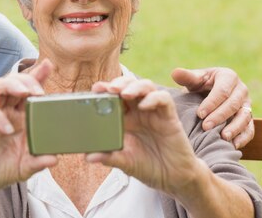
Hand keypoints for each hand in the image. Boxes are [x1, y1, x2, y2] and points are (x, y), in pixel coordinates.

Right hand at [0, 60, 57, 205]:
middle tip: (39, 90)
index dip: (38, 76)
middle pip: (13, 82)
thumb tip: (55, 158)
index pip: (28, 91)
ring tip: (24, 93)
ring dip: (11, 85)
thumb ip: (38, 162)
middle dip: (27, 79)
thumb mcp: (23, 168)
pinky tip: (7, 129)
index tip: (48, 65)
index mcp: (18, 117)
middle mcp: (4, 111)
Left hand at [89, 77, 204, 195]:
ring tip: (124, 94)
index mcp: (125, 118)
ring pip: (146, 86)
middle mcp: (138, 111)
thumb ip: (109, 158)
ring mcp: (154, 112)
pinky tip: (144, 106)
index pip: (114, 96)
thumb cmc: (148, 166)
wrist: (173, 178)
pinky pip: (164, 99)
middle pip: (129, 85)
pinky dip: (154, 98)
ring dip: (135, 86)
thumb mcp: (125, 163)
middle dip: (119, 83)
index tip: (95, 89)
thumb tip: (88, 157)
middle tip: (109, 89)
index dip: (105, 90)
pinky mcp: (170, 117)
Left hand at [171, 67, 253, 147]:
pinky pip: (250, 129)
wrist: (208, 93)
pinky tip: (233, 145)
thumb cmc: (200, 85)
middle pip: (233, 104)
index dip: (211, 103)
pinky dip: (243, 137)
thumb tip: (175, 73)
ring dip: (235, 128)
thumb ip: (186, 77)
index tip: (199, 114)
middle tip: (206, 127)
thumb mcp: (194, 79)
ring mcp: (247, 104)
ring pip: (245, 117)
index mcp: (229, 76)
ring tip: (223, 137)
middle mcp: (241, 90)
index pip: (222, 91)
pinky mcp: (249, 118)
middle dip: (220, 116)